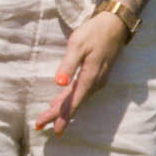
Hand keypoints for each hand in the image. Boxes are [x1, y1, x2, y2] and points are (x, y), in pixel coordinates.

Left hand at [41, 10, 130, 135]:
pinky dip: (70, 99)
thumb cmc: (95, 32)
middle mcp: (95, 83)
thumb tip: (59, 83)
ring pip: (77, 99)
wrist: (116, 26)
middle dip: (57, 115)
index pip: (73, 102)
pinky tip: (61, 102)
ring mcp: (97, 80)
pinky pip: (81, 92)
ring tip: (47, 118)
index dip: (61, 116)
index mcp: (89, 77)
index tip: (51, 129)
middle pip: (74, 104)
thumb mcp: (78, 45)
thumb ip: (68, 65)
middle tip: (39, 125)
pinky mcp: (96, 76)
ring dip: (62, 109)